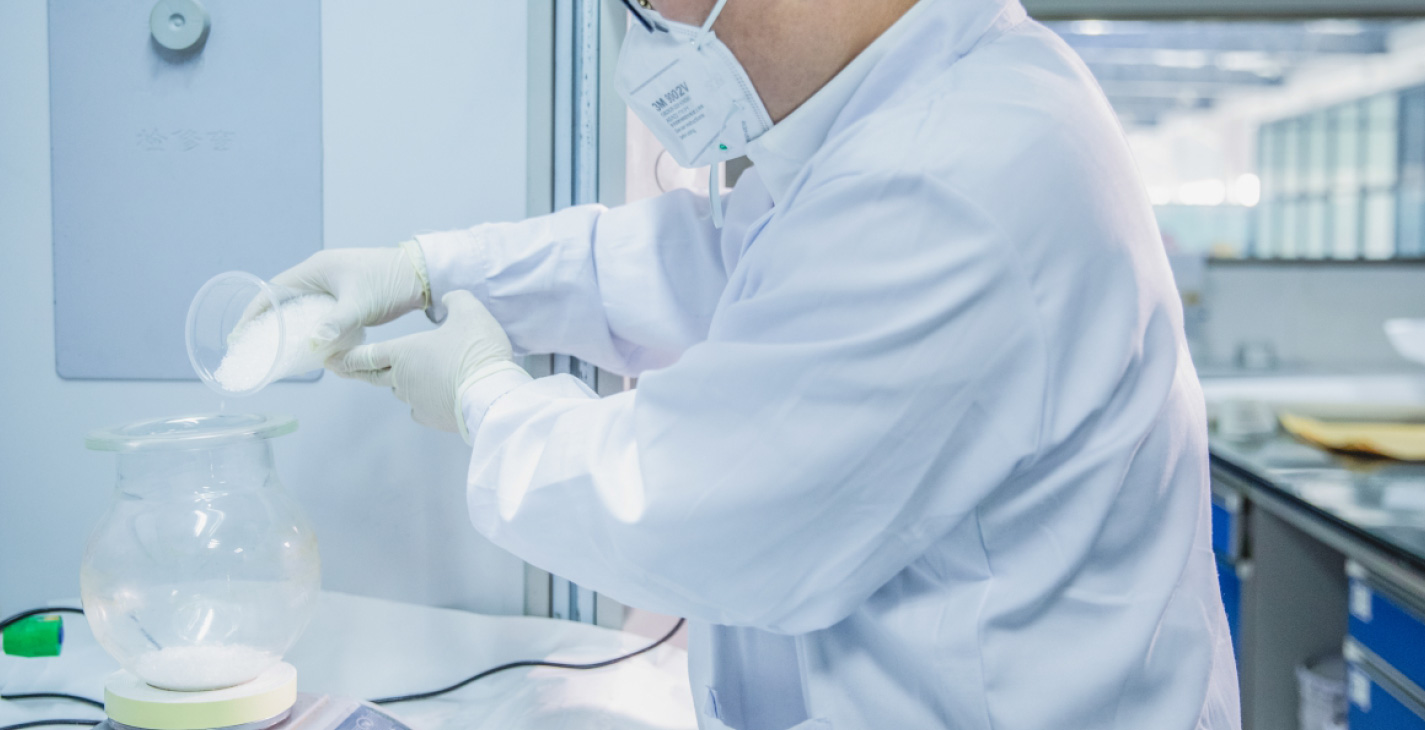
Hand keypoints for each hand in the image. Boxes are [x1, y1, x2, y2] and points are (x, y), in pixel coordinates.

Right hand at [248, 243, 429, 349]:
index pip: (273, 289)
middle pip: (283, 299)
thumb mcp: (360, 303)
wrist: (421, 275)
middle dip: (267, 321)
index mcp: (315, 269)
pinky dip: (311, 327)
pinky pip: (319, 312)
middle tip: (254, 346)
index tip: (240, 333)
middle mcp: (320, 275)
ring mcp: (333, 285)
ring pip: (302, 307)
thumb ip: (336, 323)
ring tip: (276, 349)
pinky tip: (309, 345)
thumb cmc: (390, 281)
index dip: (253, 311)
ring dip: (290, 325)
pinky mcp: (346, 296)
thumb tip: (312, 344)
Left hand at [330, 290, 517, 434]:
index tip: (329, 359)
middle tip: (339, 369)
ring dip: (400, 382)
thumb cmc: (475, 350)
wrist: (491, 393)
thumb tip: (449, 299)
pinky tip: (432, 395)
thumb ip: (455, 301)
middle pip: (372, 376)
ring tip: (409, 376)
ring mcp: (414, 401)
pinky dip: (422, 400)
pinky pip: (419, 408)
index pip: (365, 355)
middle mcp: (401, 378)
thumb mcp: (469, 312)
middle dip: (355, 371)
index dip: (347, 356)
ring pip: (399, 390)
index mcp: (402, 352)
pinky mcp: (431, 418)